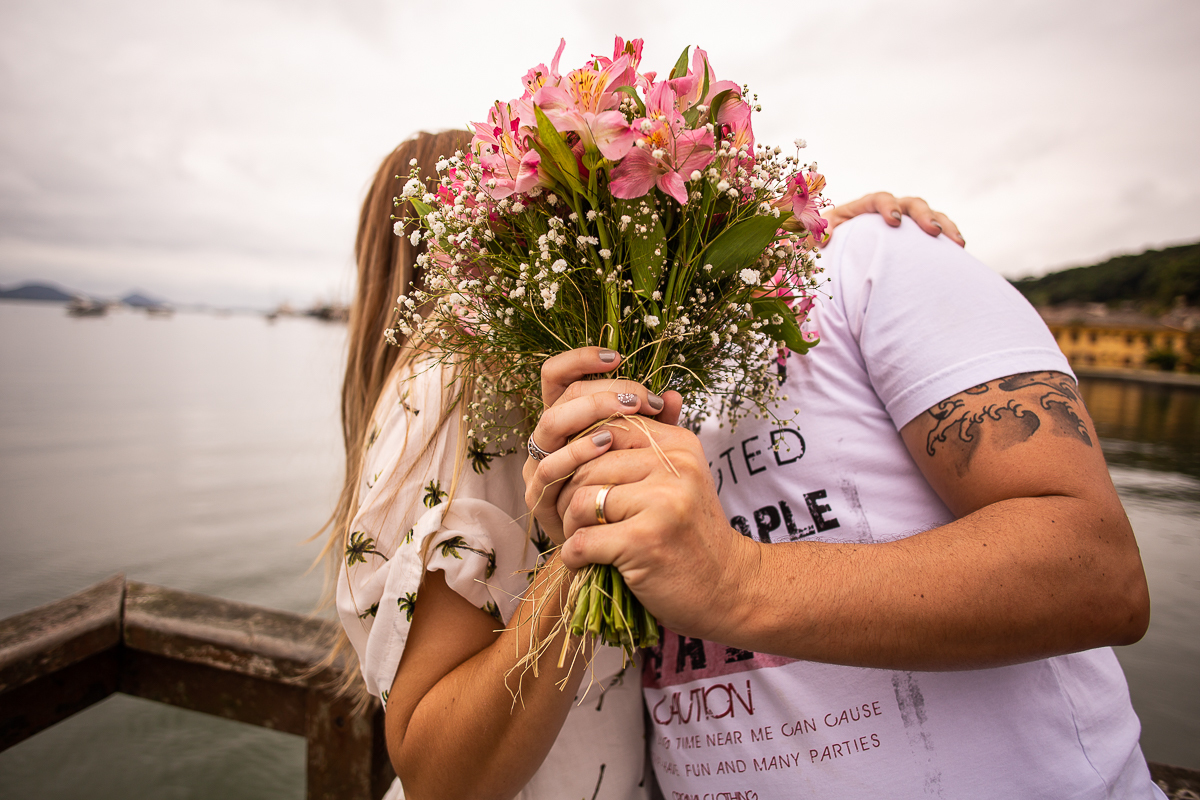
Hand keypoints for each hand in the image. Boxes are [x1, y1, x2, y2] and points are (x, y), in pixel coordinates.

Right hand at [523, 347, 682, 544]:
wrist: (620, 557)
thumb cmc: (632, 499)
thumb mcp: (648, 458)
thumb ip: (657, 428)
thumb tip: (675, 394)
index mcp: (568, 422)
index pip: (558, 377)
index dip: (579, 360)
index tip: (615, 357)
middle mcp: (548, 440)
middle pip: (560, 397)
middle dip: (601, 390)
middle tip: (640, 398)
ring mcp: (539, 467)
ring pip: (550, 425)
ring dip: (589, 414)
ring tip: (628, 413)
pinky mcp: (539, 498)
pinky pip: (549, 466)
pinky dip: (576, 451)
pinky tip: (606, 445)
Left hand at [553, 417, 753, 641]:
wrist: (726, 586)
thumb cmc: (689, 533)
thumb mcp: (679, 480)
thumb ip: (649, 446)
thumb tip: (634, 403)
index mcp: (679, 445)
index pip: (608, 429)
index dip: (582, 457)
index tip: (584, 484)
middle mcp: (673, 466)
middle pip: (587, 467)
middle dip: (569, 497)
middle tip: (577, 521)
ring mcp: (661, 503)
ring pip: (581, 501)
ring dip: (571, 527)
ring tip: (585, 540)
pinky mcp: (644, 541)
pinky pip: (582, 540)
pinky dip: (575, 556)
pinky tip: (587, 562)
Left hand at [822, 192, 964, 246]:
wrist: (842, 253)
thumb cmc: (830, 243)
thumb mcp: (818, 236)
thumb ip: (818, 233)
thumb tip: (823, 236)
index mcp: (866, 207)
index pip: (879, 200)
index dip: (888, 207)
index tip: (894, 222)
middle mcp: (892, 209)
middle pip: (912, 204)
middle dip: (924, 215)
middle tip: (933, 231)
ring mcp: (909, 221)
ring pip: (933, 215)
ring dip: (945, 226)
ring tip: (956, 243)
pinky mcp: (919, 235)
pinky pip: (940, 231)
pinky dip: (950, 237)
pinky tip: (960, 251)